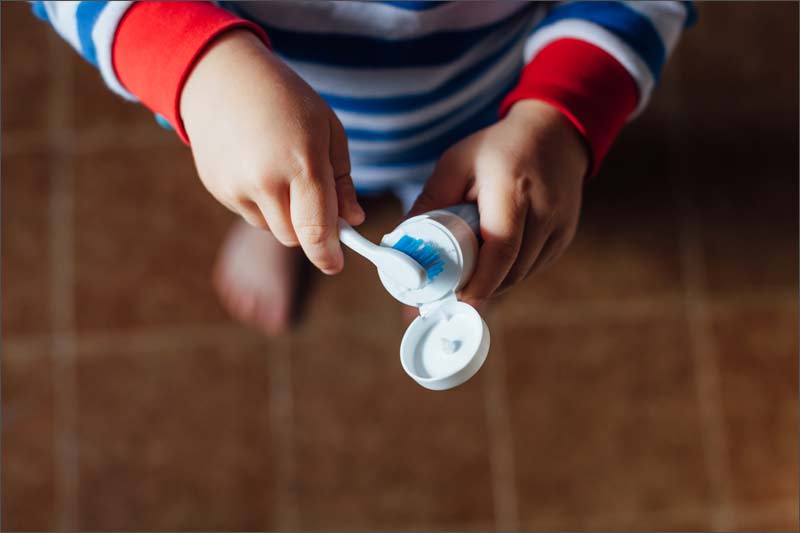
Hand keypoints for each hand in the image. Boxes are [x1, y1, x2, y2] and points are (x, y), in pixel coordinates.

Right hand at [180, 30, 363, 273]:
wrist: (222, 77)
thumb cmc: (287, 101)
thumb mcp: (329, 131)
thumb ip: (342, 182)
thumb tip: (352, 220)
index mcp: (302, 163)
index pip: (316, 231)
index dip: (328, 255)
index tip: (336, 264)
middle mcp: (265, 180)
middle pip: (295, 238)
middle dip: (310, 230)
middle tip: (315, 201)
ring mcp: (236, 187)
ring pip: (272, 228)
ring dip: (285, 216)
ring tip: (282, 171)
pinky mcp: (217, 189)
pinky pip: (250, 214)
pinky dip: (261, 203)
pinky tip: (258, 167)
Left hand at [408, 99, 587, 307]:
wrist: (554, 134)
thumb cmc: (498, 148)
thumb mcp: (456, 164)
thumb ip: (430, 202)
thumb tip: (401, 243)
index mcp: (513, 190)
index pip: (500, 248)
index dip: (479, 282)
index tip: (455, 301)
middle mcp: (544, 211)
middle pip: (510, 270)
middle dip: (478, 288)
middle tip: (447, 295)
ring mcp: (560, 227)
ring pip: (522, 275)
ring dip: (493, 282)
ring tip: (466, 277)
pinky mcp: (564, 238)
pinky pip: (532, 269)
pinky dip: (508, 273)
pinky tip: (490, 263)